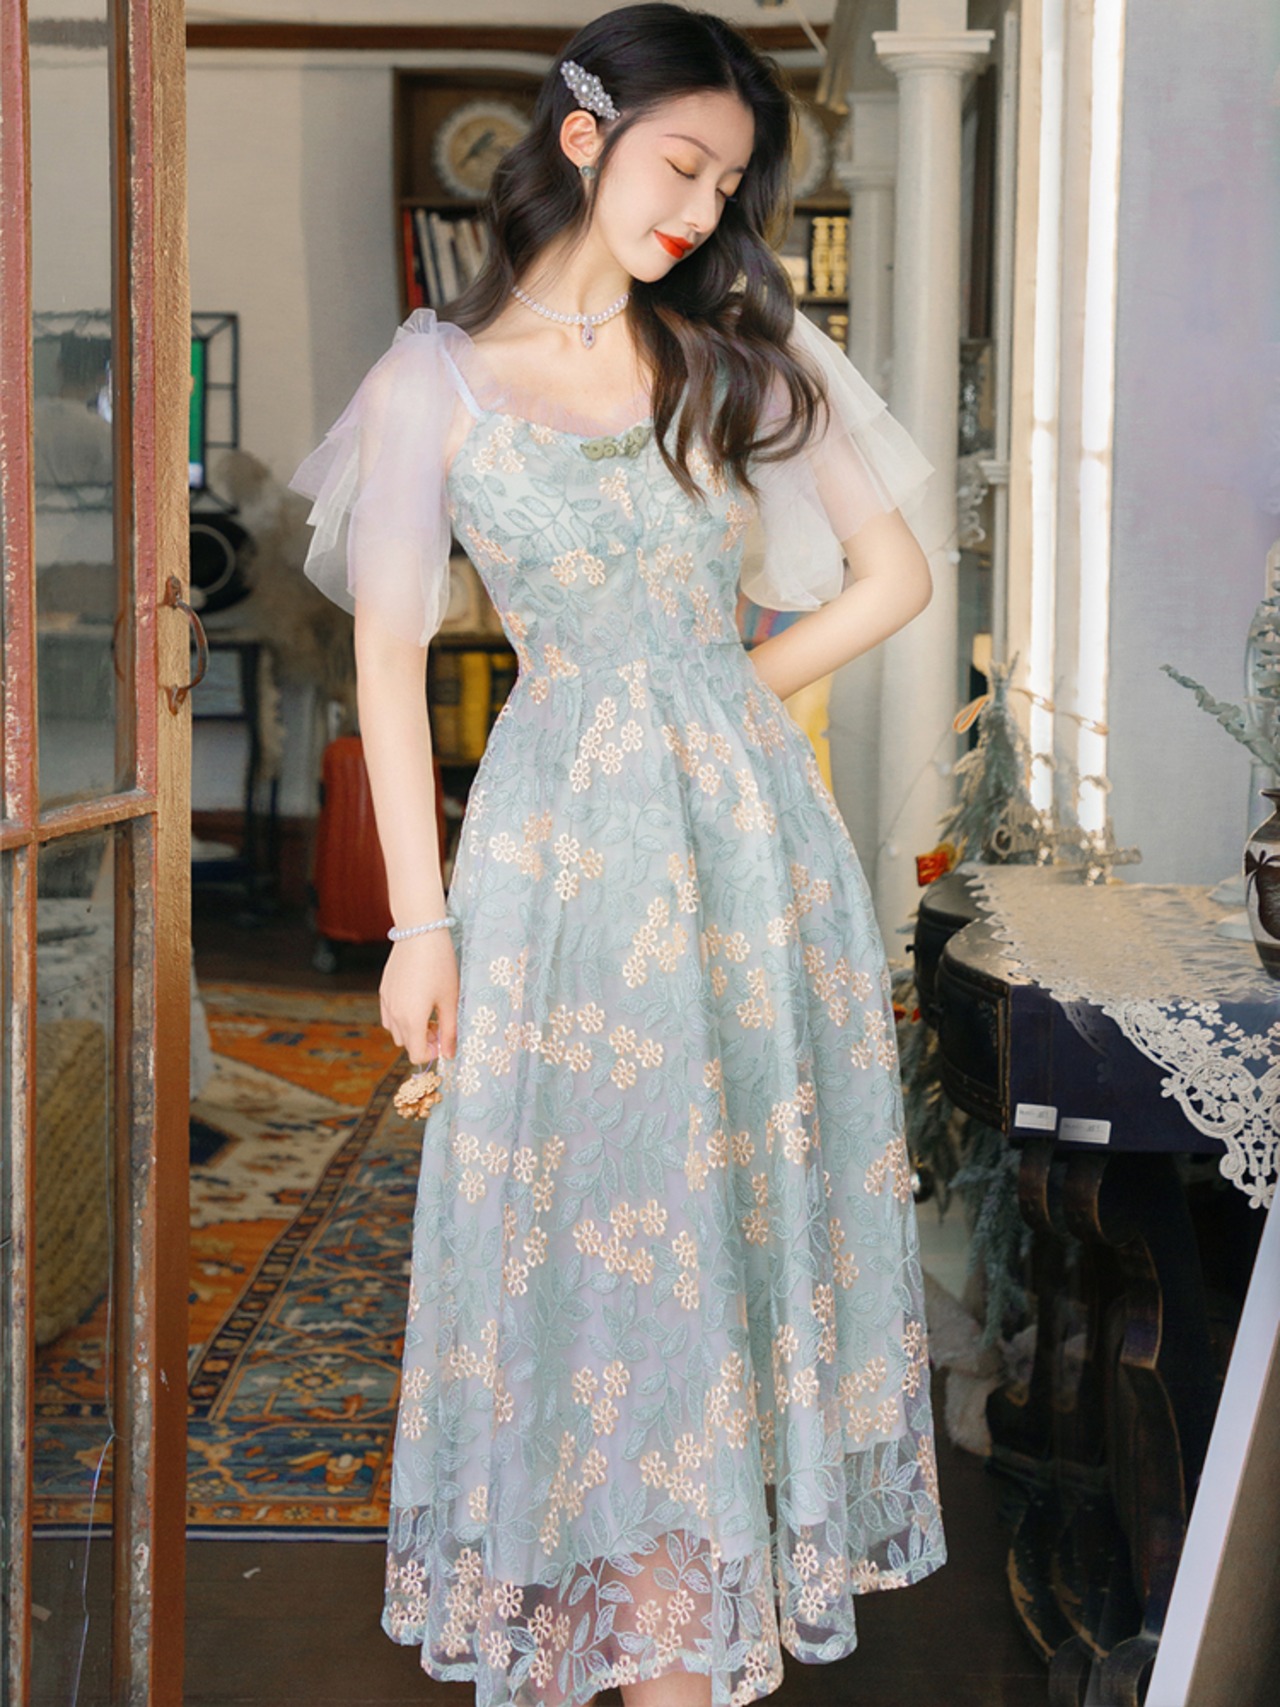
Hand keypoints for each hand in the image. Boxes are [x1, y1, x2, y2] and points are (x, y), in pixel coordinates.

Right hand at [380, 930, 458, 1065]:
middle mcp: (394, 1014)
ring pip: (395, 1030)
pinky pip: (389, 1014)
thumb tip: (450, 1055)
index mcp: (411, 1020)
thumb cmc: (440, 965)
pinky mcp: (384, 989)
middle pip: (405, 1044)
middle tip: (439, 1022)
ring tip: (428, 1011)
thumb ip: (450, 1030)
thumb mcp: (450, 999)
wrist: (419, 933)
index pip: (417, 1055)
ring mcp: (386, 1001)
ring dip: (411, 1029)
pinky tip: (416, 999)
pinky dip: (401, 1016)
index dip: (433, 1053)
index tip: (445, 1037)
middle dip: (423, 1041)